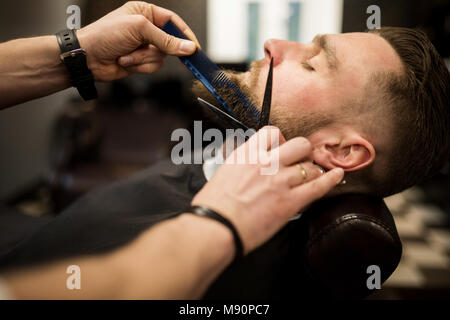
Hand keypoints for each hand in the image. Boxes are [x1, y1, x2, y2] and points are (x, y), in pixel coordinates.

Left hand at [76, 1, 199, 80]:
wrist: (87, 58)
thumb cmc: (104, 35)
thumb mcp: (139, 30)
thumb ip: (166, 40)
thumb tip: (187, 47)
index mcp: (145, 12)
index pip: (173, 21)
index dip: (185, 34)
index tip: (194, 47)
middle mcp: (145, 29)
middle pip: (169, 42)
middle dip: (159, 49)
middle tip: (155, 51)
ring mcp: (143, 46)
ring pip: (161, 57)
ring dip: (144, 58)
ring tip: (128, 54)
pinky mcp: (140, 61)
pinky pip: (152, 66)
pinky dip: (140, 66)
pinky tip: (126, 61)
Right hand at [192, 126, 343, 253]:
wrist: (216, 225)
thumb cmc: (213, 206)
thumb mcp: (223, 174)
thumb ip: (241, 166)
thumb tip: (247, 168)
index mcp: (247, 154)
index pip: (272, 133)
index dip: (281, 139)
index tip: (282, 147)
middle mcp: (266, 163)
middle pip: (299, 144)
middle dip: (303, 152)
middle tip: (302, 160)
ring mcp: (280, 181)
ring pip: (310, 166)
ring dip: (313, 170)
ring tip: (314, 176)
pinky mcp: (290, 201)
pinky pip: (318, 186)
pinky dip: (331, 179)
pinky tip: (337, 175)